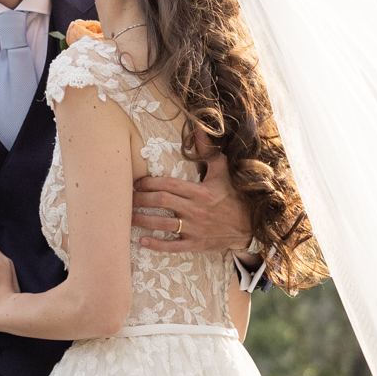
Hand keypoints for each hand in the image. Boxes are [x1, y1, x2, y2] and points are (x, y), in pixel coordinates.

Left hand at [132, 151, 253, 255]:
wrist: (249, 226)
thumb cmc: (233, 197)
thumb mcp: (222, 172)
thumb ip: (208, 152)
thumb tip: (199, 128)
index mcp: (200, 191)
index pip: (169, 184)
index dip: (150, 182)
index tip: (137, 182)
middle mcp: (196, 210)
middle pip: (162, 202)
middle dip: (141, 199)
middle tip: (127, 197)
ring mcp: (196, 229)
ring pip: (163, 224)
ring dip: (143, 220)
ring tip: (128, 217)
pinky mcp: (196, 244)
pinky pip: (173, 246)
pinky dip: (156, 244)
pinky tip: (143, 240)